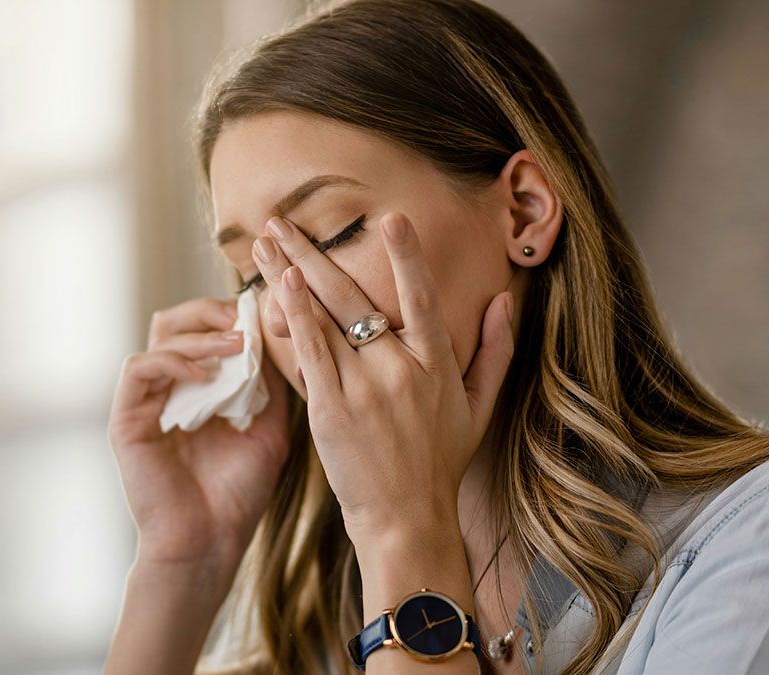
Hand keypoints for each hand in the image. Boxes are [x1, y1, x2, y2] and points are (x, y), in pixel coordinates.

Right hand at [108, 296, 291, 582]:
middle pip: (177, 321)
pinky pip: (138, 369)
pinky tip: (204, 376)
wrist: (210, 543)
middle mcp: (169, 389)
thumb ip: (270, 385)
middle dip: (212, 311)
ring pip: (159, 337)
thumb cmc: (238, 493)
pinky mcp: (126, 419)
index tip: (264, 313)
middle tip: (244, 318)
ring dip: (199, 334)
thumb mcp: (269, 429)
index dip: (231, 314)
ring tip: (235, 343)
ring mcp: (145, 402)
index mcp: (200, 389)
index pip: (206, 329)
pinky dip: (171, 362)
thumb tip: (278, 337)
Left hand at [250, 212, 514, 544]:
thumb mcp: (480, 407)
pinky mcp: (331, 410)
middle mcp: (401, 369)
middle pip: (355, 297)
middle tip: (282, 219)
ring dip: (289, 272)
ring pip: (324, 317)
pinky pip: (310, 353)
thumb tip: (505, 299)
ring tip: (263, 239)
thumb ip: (495, 350)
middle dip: (315, 252)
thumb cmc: (440, 462)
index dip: (408, 257)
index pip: (423, 299)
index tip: (391, 218)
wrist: (407, 518)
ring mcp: (364, 389)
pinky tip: (277, 284)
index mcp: (437, 364)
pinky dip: (295, 316)